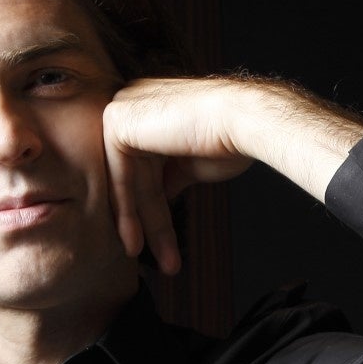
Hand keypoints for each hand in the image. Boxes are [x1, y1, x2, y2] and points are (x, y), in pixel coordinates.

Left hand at [102, 77, 362, 275]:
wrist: (244, 122)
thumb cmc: (232, 139)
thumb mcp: (193, 165)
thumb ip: (169, 177)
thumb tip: (159, 199)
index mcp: (151, 110)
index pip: (143, 167)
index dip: (151, 208)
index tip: (161, 241)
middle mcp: (133, 105)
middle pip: (134, 175)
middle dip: (147, 221)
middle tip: (158, 257)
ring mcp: (123, 110)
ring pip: (126, 181)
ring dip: (140, 224)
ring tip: (153, 258)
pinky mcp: (117, 121)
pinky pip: (119, 176)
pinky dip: (127, 211)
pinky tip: (136, 240)